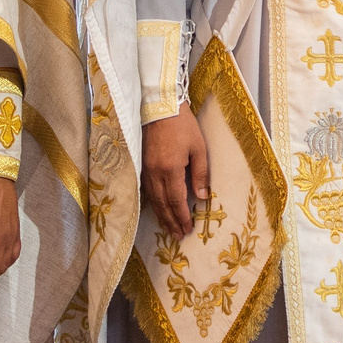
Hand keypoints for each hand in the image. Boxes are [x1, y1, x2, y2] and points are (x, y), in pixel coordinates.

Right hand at [141, 107, 207, 237]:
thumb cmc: (183, 125)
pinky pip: (146, 190)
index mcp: (171, 169)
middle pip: (163, 204)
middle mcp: (155, 173)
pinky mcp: (141, 164)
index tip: (188, 229)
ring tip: (169, 229)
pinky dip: (153, 203)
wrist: (159, 106)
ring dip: (161, 216)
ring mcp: (145, 169)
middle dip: (171, 222)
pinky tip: (157, 210)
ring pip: (153, 199)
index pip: (176, 200)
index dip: (182, 217)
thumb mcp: (199, 148)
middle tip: (179, 236)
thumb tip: (202, 197)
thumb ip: (200, 173)